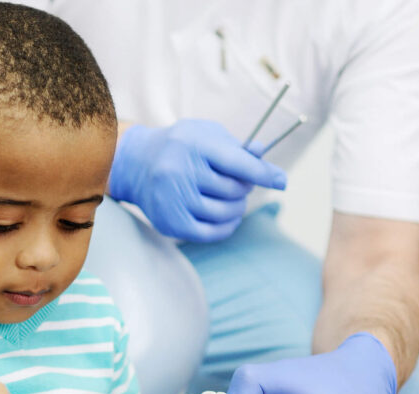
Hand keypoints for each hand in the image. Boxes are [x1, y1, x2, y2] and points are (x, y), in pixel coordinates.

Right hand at [108, 120, 286, 241]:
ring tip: (233, 200)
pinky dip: (227, 227)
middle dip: (244, 188)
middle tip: (240, 183)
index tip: (281, 181)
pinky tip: (228, 217)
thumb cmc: (181, 146)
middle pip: (233, 190)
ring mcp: (173, 199)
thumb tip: (266, 162)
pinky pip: (211, 233)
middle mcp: (180, 172)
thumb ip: (238, 148)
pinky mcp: (170, 222)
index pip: (237, 163)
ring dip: (237, 208)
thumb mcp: (208, 135)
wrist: (137, 164)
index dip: (263, 174)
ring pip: (224, 212)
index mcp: (194, 145)